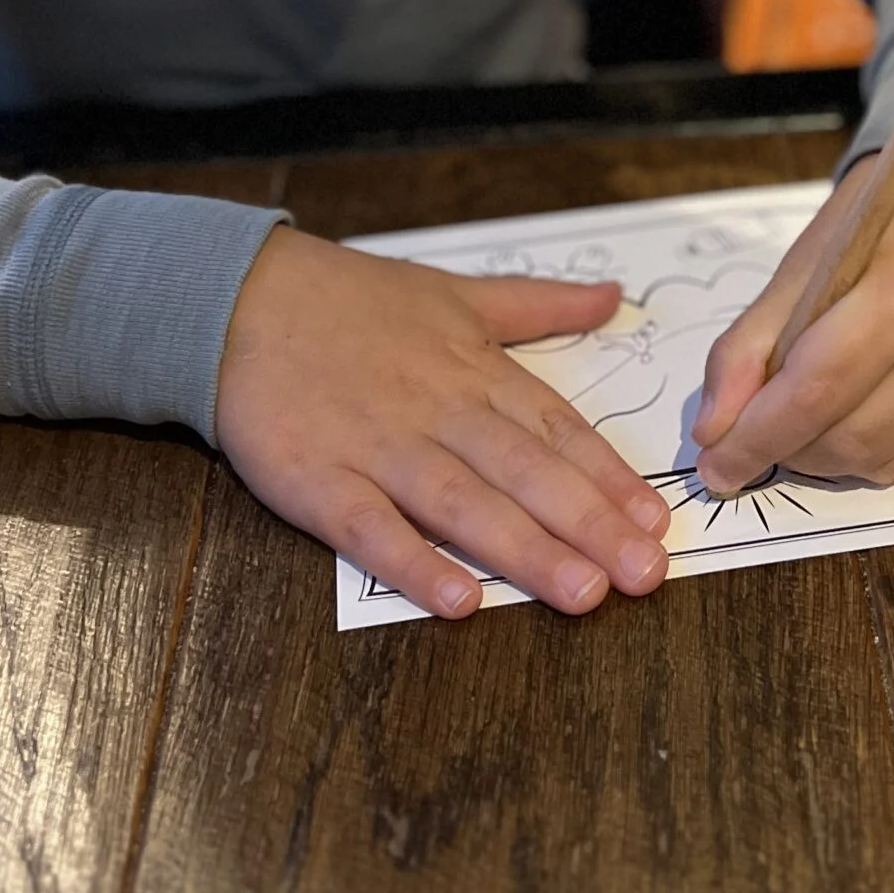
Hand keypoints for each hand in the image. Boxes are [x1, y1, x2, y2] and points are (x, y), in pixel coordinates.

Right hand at [214, 229, 672, 618]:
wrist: (236, 300)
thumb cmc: (351, 300)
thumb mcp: (454, 292)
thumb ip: (539, 304)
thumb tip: (615, 295)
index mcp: (476, 371)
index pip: (558, 430)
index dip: (609, 478)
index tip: (657, 521)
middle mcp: (439, 412)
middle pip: (527, 472)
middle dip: (591, 524)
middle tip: (645, 574)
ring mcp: (380, 449)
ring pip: (465, 504)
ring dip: (527, 550)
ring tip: (583, 593)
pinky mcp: (320, 482)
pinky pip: (372, 528)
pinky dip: (415, 562)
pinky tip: (460, 601)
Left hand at [691, 162, 893, 495]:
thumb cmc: (870, 236)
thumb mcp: (796, 273)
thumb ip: (744, 351)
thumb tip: (713, 433)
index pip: (813, 393)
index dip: (754, 440)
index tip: (714, 465)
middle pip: (845, 441)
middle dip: (785, 449)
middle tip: (758, 429)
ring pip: (875, 465)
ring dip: (822, 457)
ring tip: (806, 415)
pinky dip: (864, 455)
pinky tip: (854, 413)